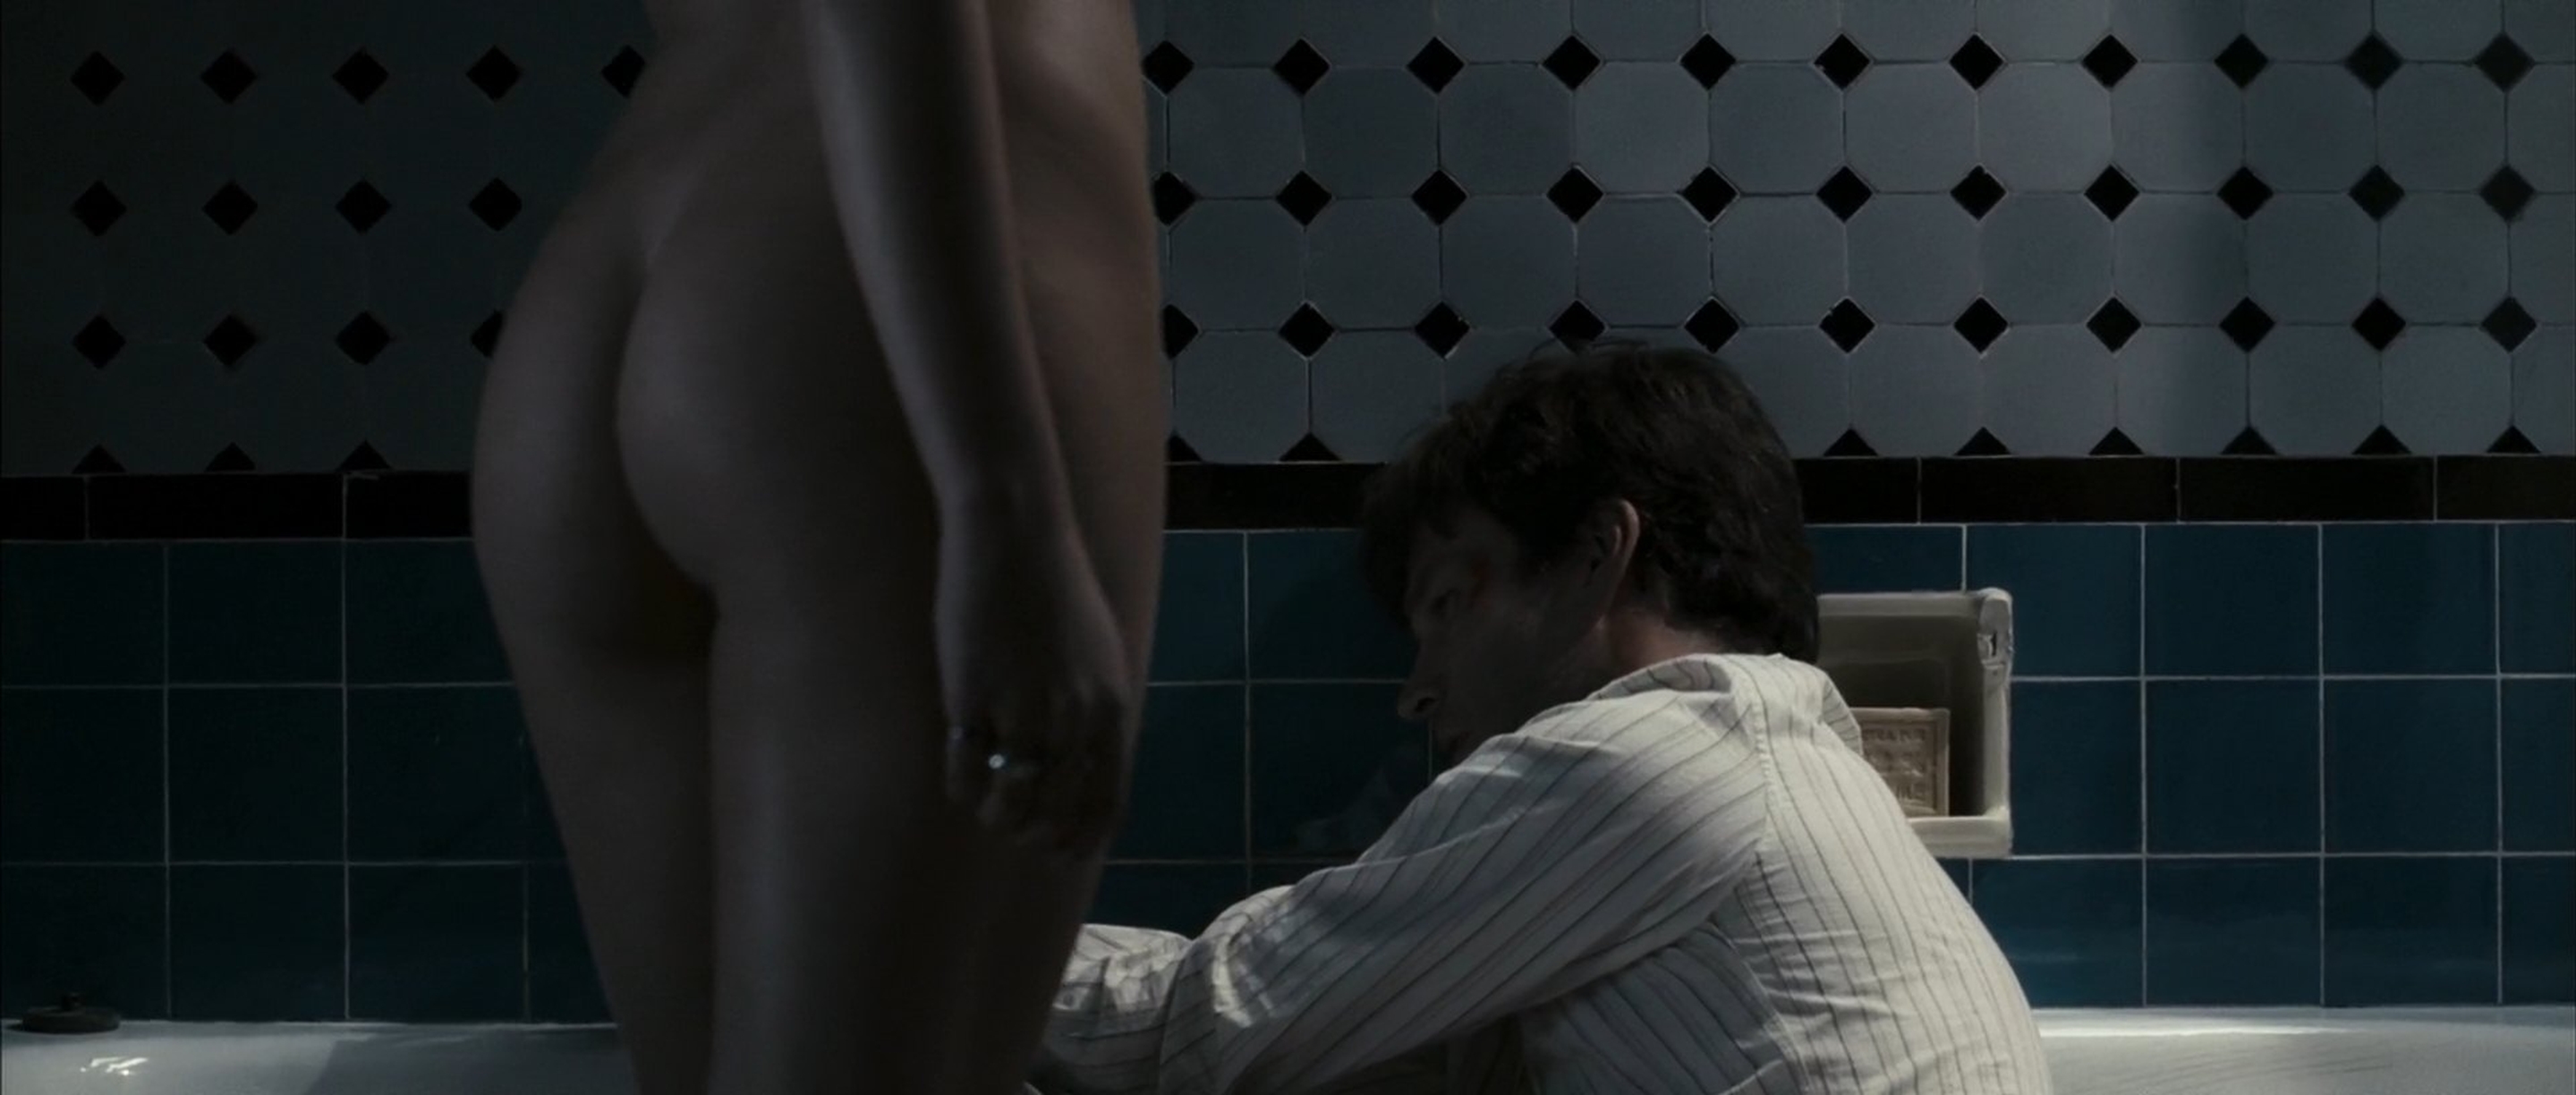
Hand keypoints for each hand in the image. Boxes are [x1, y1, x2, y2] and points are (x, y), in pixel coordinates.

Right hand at [935, 508, 1135, 857]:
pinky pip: (964, 772)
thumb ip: (1094, 709)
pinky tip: (958, 777)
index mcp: (1110, 709)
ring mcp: (1021, 712)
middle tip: (1015, 829)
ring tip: (987, 805)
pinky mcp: (971, 699)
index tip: (1064, 853)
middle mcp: (1072, 720)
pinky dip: (962, 787)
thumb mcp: (1099, 653)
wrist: (1013, 536)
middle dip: (1034, 834)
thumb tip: (1081, 761)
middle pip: (1055, 812)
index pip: (1106, 802)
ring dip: (996, 816)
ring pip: (1009, 801)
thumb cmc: (1056, 587)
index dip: (1084, 838)